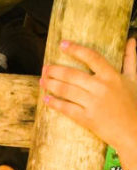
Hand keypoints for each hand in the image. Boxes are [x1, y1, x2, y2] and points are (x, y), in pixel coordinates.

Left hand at [40, 38, 136, 153]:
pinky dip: (54, 103)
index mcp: (112, 76)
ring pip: (66, 90)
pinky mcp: (87, 118)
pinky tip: (46, 99)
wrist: (132, 130)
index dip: (76, 49)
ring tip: (42, 80)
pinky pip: (66, 108)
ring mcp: (93, 103)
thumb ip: (131, 58)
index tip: (62, 44)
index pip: (92, 57)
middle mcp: (101, 88)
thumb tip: (132, 39)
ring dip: (51, 85)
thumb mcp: (134, 79)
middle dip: (55, 70)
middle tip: (45, 67)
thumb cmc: (133, 103)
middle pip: (72, 75)